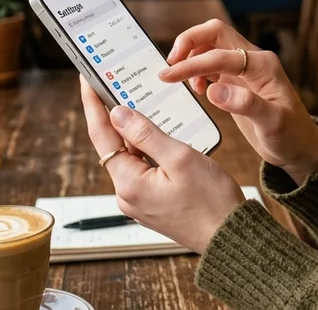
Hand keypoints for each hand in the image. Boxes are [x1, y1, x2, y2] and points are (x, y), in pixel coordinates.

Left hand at [80, 78, 243, 252]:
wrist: (229, 237)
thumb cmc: (212, 202)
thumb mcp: (180, 158)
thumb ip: (147, 134)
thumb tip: (118, 114)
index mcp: (129, 184)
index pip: (102, 135)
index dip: (93, 105)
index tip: (87, 81)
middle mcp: (127, 195)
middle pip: (114, 146)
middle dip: (114, 116)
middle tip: (114, 84)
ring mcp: (138, 201)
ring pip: (130, 157)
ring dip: (134, 133)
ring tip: (138, 103)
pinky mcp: (151, 203)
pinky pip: (142, 169)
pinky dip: (147, 150)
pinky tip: (158, 135)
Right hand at [159, 20, 317, 184]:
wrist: (299, 146)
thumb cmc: (291, 135)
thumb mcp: (273, 124)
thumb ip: (245, 105)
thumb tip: (214, 90)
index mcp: (263, 65)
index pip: (219, 55)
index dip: (191, 63)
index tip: (168, 76)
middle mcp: (253, 60)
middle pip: (214, 33)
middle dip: (189, 42)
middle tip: (170, 64)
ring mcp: (245, 68)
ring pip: (211, 45)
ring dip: (192, 55)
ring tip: (180, 79)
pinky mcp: (238, 80)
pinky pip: (212, 62)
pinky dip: (198, 68)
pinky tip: (197, 88)